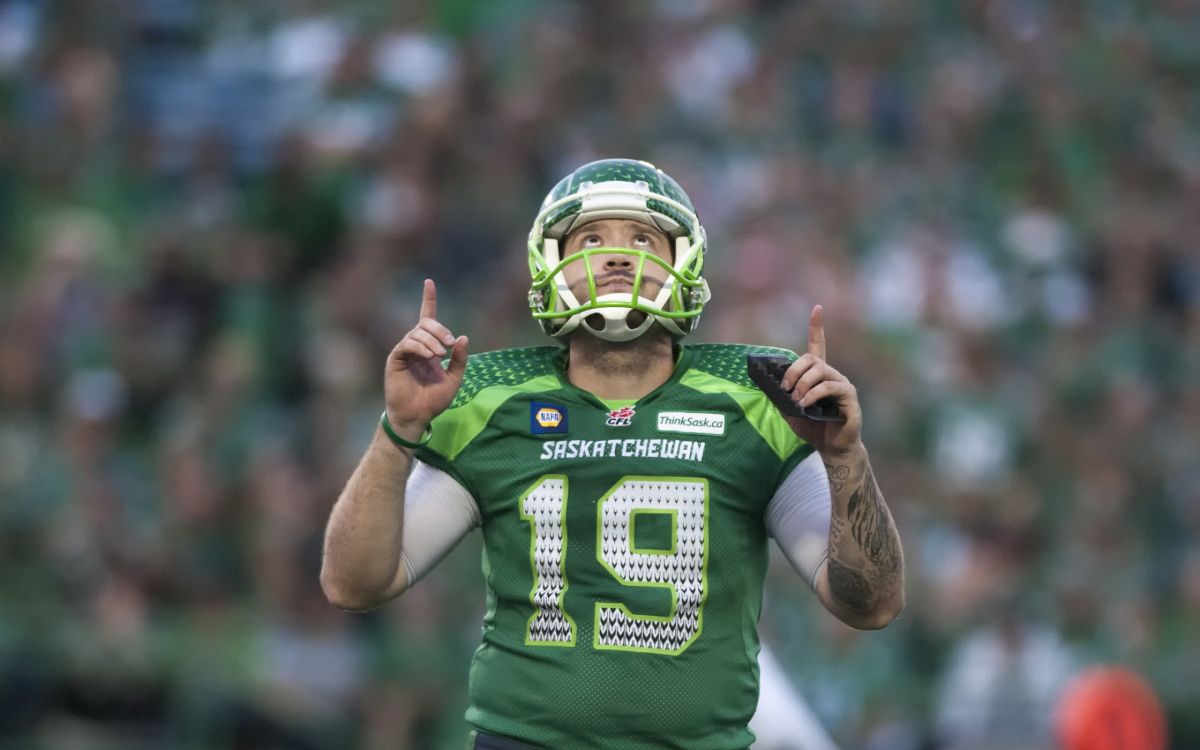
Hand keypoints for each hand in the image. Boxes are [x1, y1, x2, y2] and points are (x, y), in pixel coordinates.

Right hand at [384, 279, 468, 440]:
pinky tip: (430, 356)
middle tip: (450, 346)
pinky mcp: (395, 359)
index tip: (429, 282)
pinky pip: (407, 344)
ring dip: (432, 340)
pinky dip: (420, 347)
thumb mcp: (454, 379)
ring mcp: (404, 351)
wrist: (417, 416)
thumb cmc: (434, 400)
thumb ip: (459, 360)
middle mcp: (416, 346)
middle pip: (426, 324)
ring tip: (440, 355)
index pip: (428, 317)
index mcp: (430, 347)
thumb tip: (463, 338)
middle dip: (440, 330)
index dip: (428, 299)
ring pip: (417, 333)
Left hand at [780, 305, 862, 456]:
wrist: (831, 449)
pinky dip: (813, 394)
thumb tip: (764, 383)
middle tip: (785, 389)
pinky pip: (829, 387)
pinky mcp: (849, 396)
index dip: (817, 327)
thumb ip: (779, 396)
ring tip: (796, 400)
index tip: (817, 309)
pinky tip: (805, 404)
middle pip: (811, 359)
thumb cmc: (813, 428)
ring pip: (819, 371)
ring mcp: (842, 384)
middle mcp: (832, 375)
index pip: (818, 345)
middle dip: (793, 371)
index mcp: (818, 375)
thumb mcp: (789, 411)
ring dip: (802, 384)